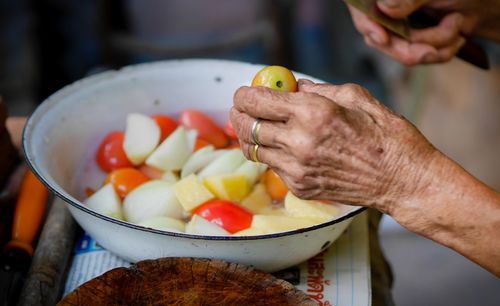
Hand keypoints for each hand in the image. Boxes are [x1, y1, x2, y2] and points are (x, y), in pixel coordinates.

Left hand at [231, 80, 437, 213]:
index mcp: (313, 113)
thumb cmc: (387, 137)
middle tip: (240, 110)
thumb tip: (295, 88)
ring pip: (254, 150)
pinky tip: (281, 148)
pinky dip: (271, 155)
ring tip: (255, 127)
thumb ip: (319, 90)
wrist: (402, 181)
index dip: (244, 95)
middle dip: (239, 115)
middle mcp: (299, 142)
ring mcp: (298, 169)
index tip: (243, 93)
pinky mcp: (301, 187)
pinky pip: (273, 167)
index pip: (258, 102)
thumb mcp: (356, 97)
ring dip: (250, 136)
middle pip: (248, 127)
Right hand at [348, 0, 499, 65]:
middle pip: (380, 38)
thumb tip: (385, 8)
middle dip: (411, 46)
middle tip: (431, 51)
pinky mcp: (409, 45)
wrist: (481, 2)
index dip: (367, 25)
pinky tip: (456, 40)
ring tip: (456, 23)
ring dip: (435, 45)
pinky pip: (418, 59)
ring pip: (401, 52)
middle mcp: (383, 11)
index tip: (381, 37)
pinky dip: (440, 54)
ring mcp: (395, 30)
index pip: (361, 10)